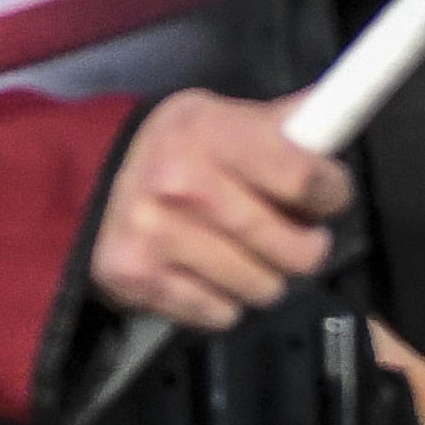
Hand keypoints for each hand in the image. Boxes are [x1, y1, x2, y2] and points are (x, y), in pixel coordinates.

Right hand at [85, 90, 348, 331]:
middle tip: (283, 235)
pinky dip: (220, 302)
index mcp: (209, 131)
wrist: (84, 175)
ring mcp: (154, 233)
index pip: (307, 180)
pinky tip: (200, 272)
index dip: (330, 193)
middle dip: (302, 248)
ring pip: (263, 289)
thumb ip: (286, 124)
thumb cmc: (177, 149)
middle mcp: (179, 182)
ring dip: (261, 278)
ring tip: (237, 253)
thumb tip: (340, 111)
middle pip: (295, 251)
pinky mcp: (135, 276)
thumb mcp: (226, 117)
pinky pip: (220, 314)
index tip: (321, 196)